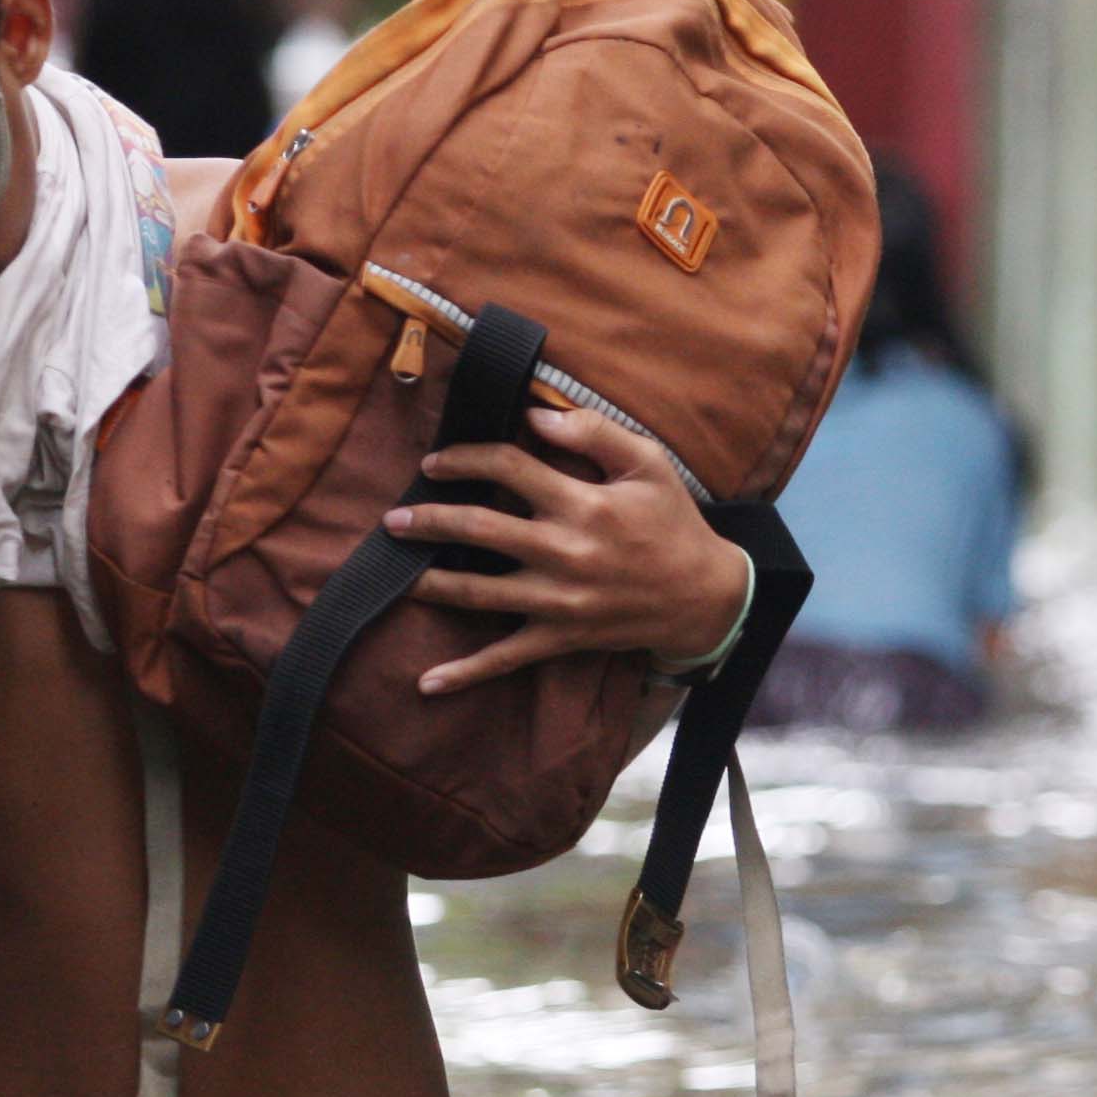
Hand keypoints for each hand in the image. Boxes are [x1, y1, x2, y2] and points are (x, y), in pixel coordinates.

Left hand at [386, 401, 749, 696]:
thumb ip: (593, 432)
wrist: (703, 597)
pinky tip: (428, 683)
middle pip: (479, 530)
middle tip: (393, 519)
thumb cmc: (673, 523)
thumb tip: (535, 413)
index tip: (436, 463)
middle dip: (430, 521)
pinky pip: (506, 658)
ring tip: (397, 575)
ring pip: (479, 593)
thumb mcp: (648, 463)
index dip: (465, 459)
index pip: (508, 469)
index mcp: (582, 504)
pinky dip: (466, 672)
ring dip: (431, 584)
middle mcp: (564, 552)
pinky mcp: (560, 637)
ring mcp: (558, 600)